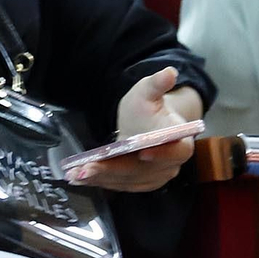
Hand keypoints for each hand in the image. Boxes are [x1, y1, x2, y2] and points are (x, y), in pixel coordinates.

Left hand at [68, 68, 195, 191]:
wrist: (147, 125)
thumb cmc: (149, 108)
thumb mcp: (150, 91)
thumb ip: (158, 84)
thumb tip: (169, 72)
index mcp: (181, 143)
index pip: (176, 152)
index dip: (162, 154)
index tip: (142, 152)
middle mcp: (171, 166)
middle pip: (143, 171)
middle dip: (113, 170)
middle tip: (86, 169)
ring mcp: (155, 177)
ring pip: (128, 180)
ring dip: (101, 179)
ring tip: (77, 174)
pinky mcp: (139, 183)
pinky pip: (120, 185)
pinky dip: (100, 182)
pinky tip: (81, 178)